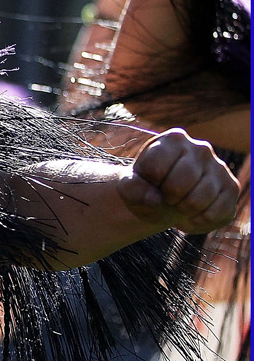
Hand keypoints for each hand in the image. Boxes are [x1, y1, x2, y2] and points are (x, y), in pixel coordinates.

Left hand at [118, 128, 239, 233]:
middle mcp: (200, 148)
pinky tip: (193, 212)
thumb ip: (131, 188)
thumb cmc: (146, 187)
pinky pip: (216, 213)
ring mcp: (219, 167)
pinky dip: (199, 220)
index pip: (155, 168)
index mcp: (173, 140)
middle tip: (166, 196)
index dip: (149, 183)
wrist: (164, 200)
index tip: (151, 181)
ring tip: (179, 203)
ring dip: (182, 211)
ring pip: (198, 200)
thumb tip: (155, 199)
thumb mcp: (129, 186)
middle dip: (166, 198)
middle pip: (178, 185)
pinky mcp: (231, 188)